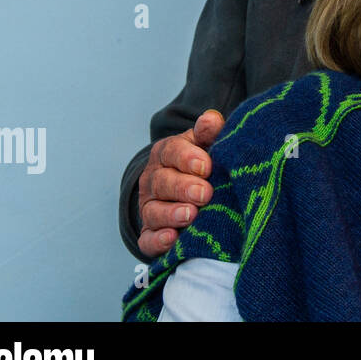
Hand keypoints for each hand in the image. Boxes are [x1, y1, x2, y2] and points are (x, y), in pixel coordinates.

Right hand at [137, 110, 223, 257]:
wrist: (191, 191)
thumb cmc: (204, 164)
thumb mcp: (207, 145)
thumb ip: (210, 132)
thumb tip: (212, 119)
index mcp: (167, 154)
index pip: (171, 152)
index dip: (187, 158)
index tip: (206, 166)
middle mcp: (153, 180)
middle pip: (161, 182)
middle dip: (183, 188)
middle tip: (204, 194)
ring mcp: (150, 207)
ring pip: (153, 211)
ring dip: (171, 214)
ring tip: (191, 215)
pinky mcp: (150, 234)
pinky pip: (148, 239)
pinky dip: (158, 240)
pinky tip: (173, 238)